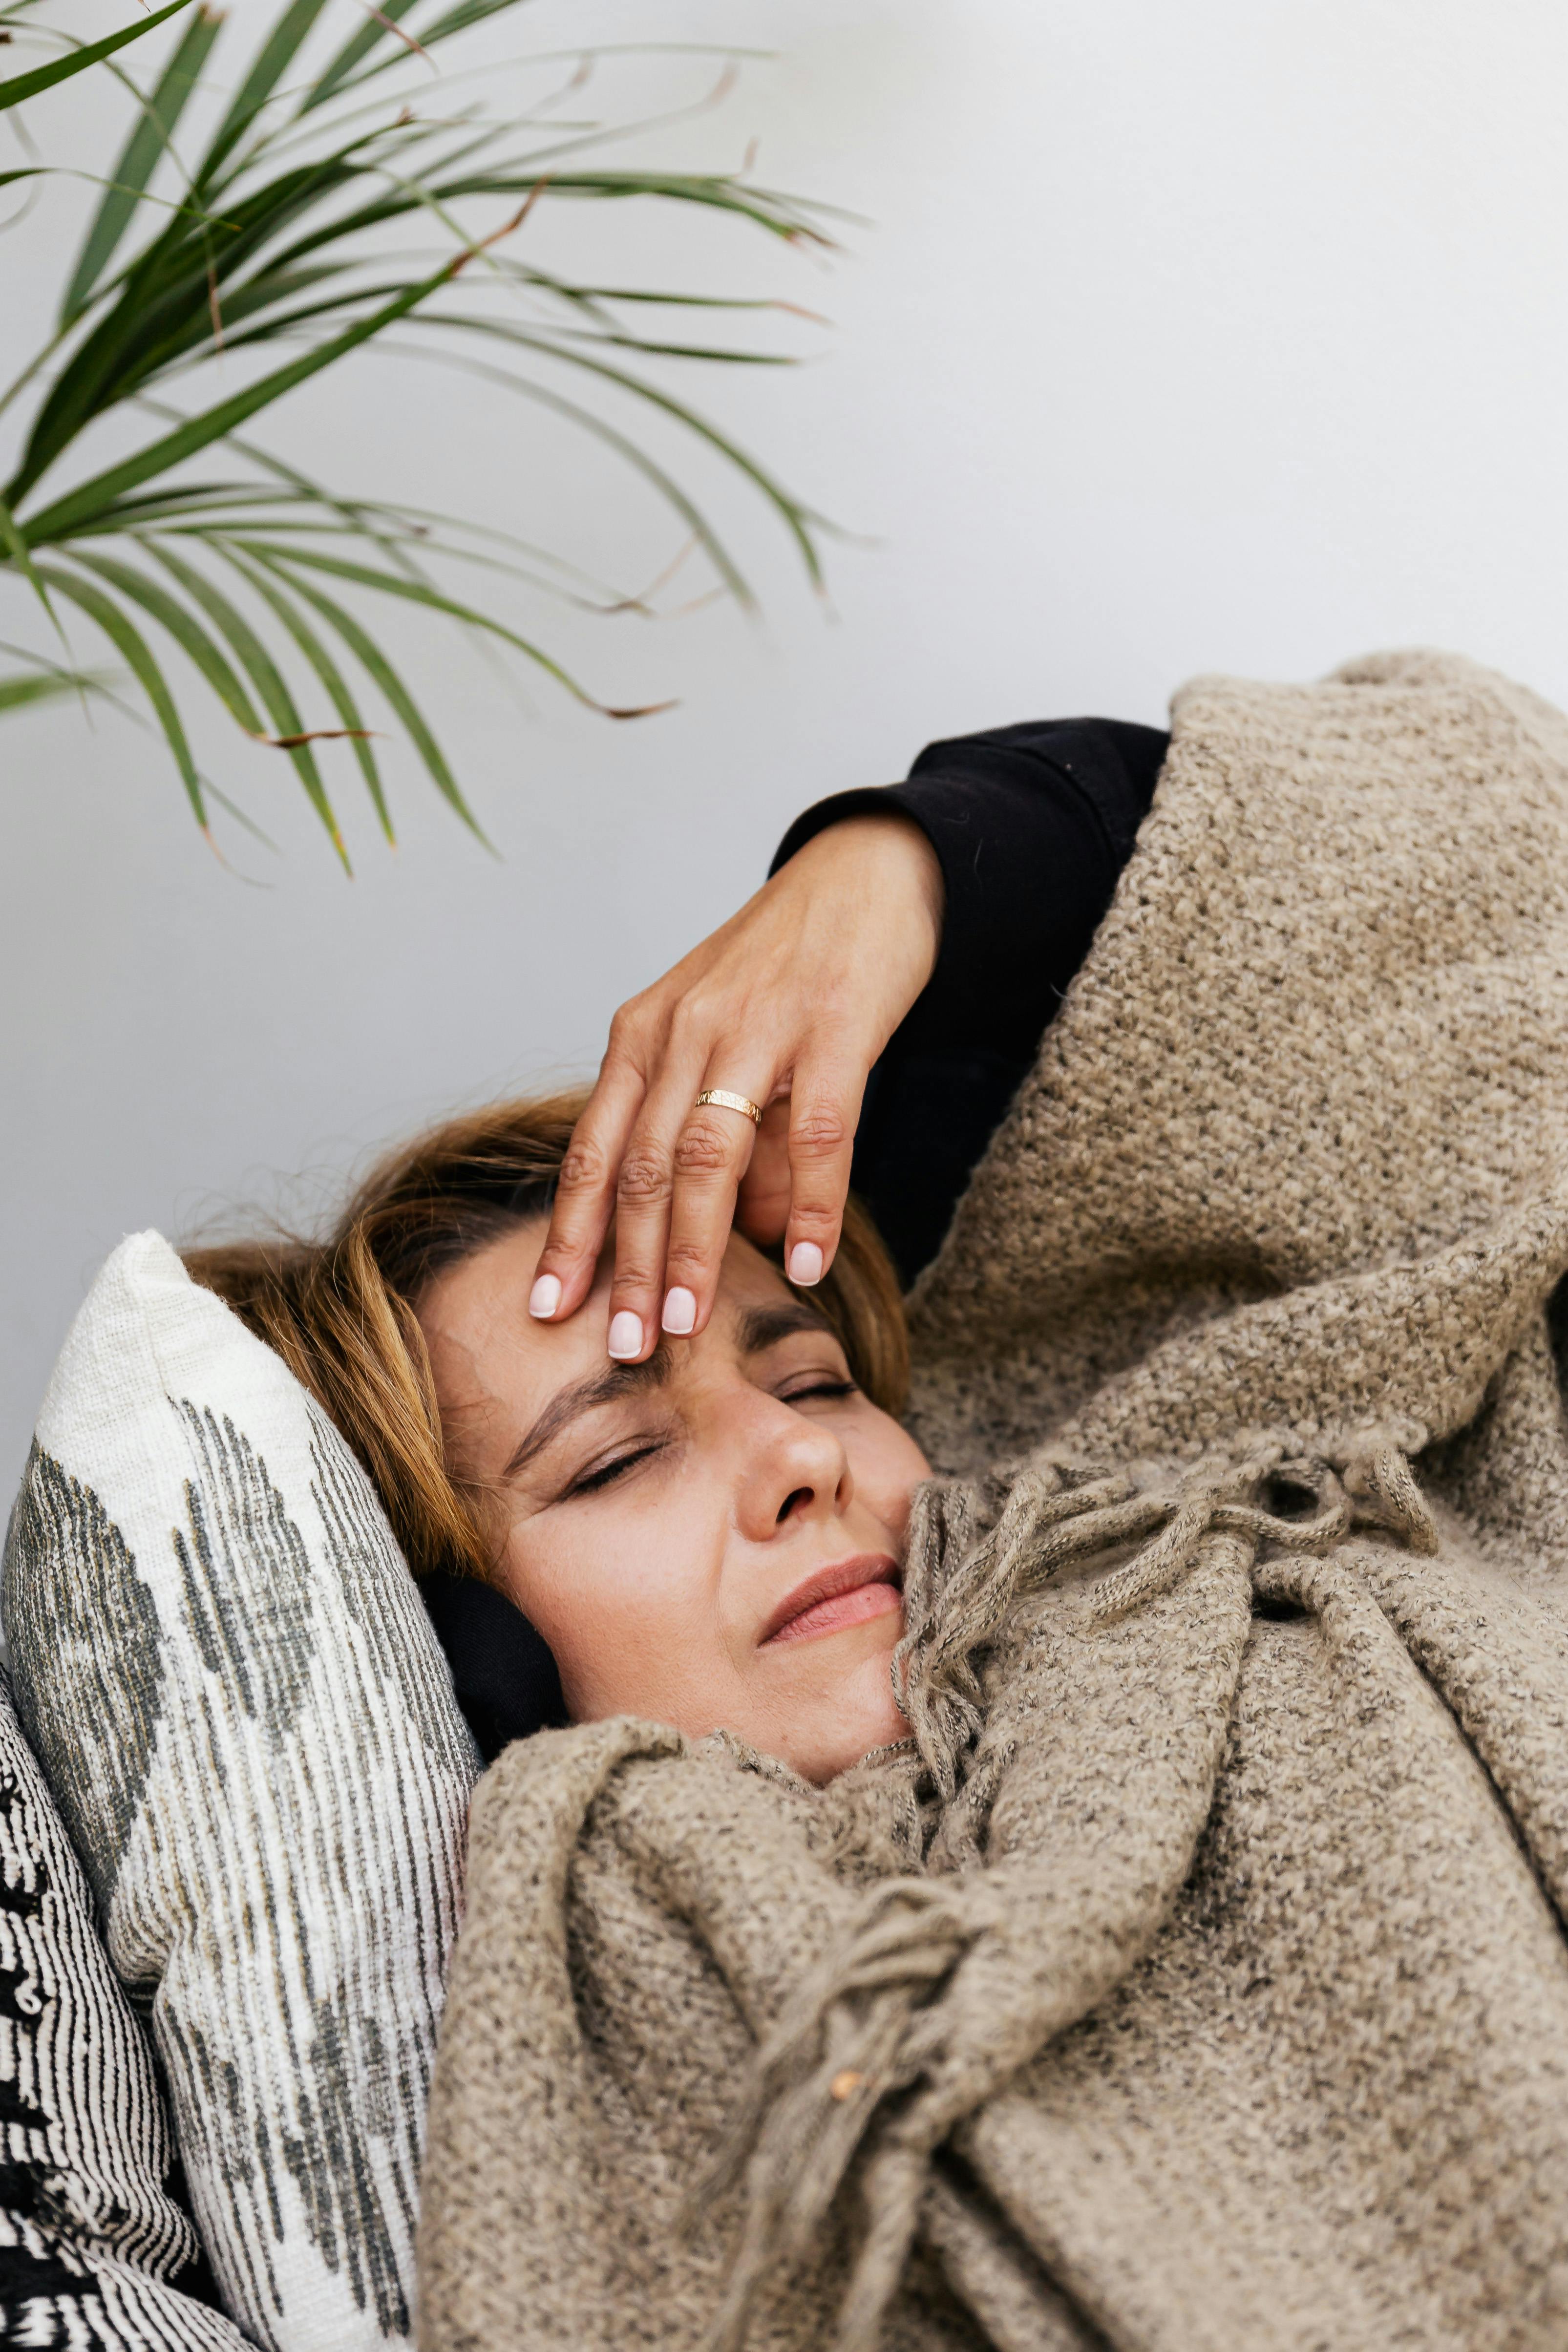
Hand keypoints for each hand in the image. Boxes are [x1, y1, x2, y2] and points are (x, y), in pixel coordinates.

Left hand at [529, 814, 943, 1357]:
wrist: (862, 872)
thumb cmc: (784, 967)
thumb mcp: (721, 1038)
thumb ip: (712, 1130)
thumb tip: (735, 1238)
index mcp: (645, 1034)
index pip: (595, 1150)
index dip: (571, 1233)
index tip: (549, 1307)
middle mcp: (685, 1029)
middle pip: (641, 1165)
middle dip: (626, 1265)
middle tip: (622, 1346)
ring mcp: (757, 1027)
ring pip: (708, 1156)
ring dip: (693, 1248)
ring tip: (685, 1324)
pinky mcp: (833, 1026)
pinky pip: (816, 1132)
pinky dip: (809, 1204)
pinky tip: (806, 1262)